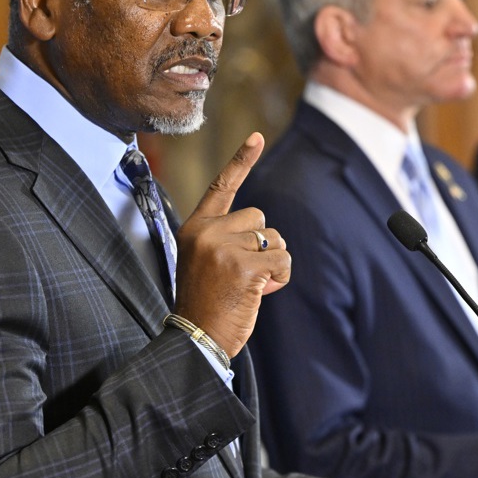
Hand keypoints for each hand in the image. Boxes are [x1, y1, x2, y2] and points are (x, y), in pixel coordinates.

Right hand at [172, 132, 290, 355]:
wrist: (196, 340)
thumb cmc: (206, 306)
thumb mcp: (208, 263)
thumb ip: (229, 242)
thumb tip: (267, 242)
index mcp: (194, 228)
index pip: (220, 187)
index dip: (241, 161)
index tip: (258, 137)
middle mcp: (206, 231)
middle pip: (260, 218)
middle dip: (262, 246)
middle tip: (242, 276)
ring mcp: (224, 247)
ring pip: (275, 240)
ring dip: (272, 265)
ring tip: (248, 287)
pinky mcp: (244, 265)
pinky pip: (282, 261)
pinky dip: (279, 279)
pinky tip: (259, 293)